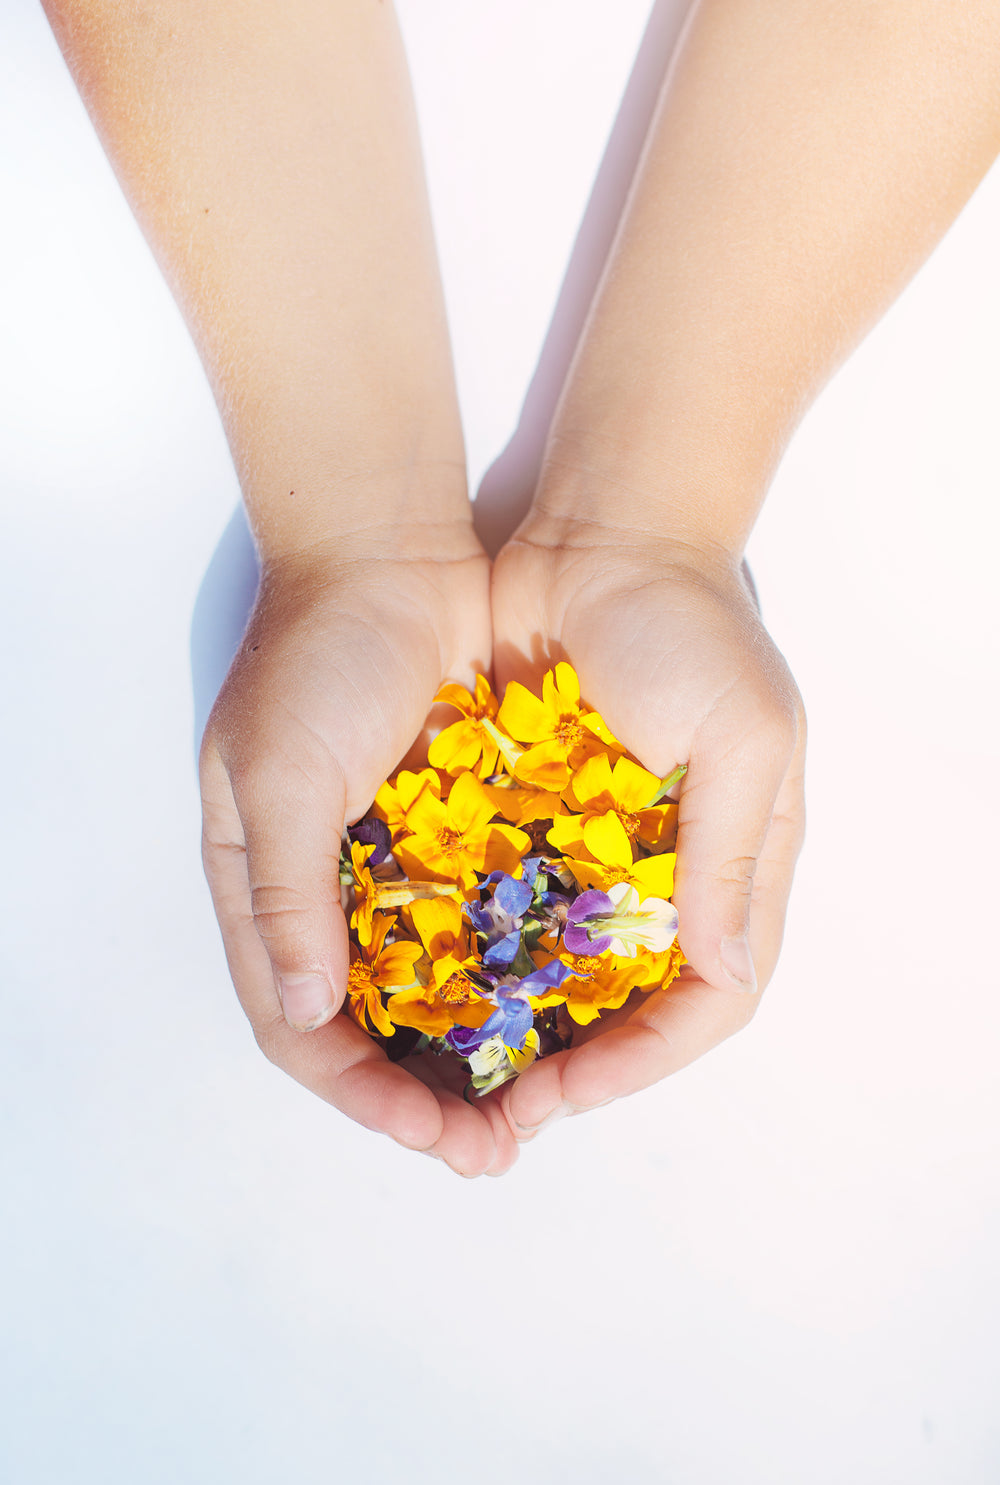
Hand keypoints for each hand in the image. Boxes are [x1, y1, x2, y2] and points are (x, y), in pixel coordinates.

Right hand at [199, 519, 520, 1175]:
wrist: (392, 551)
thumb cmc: (319, 656)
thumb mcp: (280, 773)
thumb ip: (284, 892)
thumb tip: (307, 1011)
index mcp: (263, 886)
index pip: (297, 1021)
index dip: (355, 1086)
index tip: (424, 1127)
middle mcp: (328, 891)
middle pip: (369, 1024)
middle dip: (423, 1091)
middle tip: (492, 1147)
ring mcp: (396, 863)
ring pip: (432, 987)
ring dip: (475, 1049)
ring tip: (535, 1105)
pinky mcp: (458, 830)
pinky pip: (483, 922)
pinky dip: (511, 973)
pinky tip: (562, 1013)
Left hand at [490, 512, 805, 1135]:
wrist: (601, 530)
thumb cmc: (690, 625)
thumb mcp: (743, 731)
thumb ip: (732, 851)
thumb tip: (721, 969)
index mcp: (732, 863)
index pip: (708, 996)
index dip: (646, 1056)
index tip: (572, 1088)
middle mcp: (665, 871)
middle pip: (627, 1003)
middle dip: (573, 1064)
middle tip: (500, 1110)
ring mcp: (593, 847)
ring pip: (557, 969)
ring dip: (513, 1024)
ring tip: (451, 1072)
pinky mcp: (528, 816)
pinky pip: (502, 904)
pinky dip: (472, 949)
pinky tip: (421, 985)